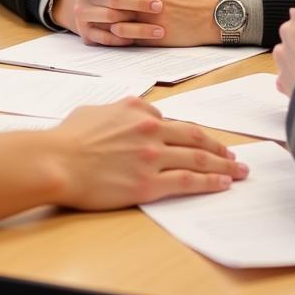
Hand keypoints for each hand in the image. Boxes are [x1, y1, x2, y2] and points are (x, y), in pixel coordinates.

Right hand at [51, 98, 248, 207]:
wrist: (56, 161)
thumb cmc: (68, 138)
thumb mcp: (95, 111)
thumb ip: (119, 111)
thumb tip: (129, 115)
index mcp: (138, 110)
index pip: (172, 122)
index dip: (190, 135)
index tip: (202, 142)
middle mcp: (149, 130)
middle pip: (194, 138)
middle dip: (218, 147)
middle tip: (233, 155)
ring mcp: (151, 157)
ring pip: (198, 159)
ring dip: (223, 165)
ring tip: (238, 171)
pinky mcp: (148, 184)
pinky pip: (187, 181)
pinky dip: (209, 182)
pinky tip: (221, 184)